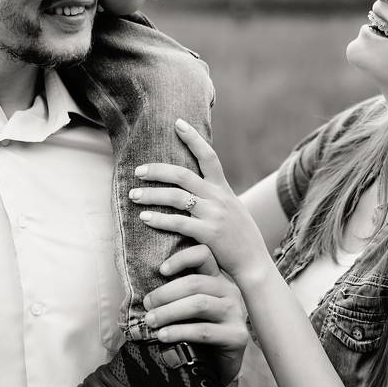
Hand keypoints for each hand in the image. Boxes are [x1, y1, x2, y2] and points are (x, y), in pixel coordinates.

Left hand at [132, 120, 272, 287]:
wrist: (254, 263)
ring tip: (133, 196)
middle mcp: (219, 197)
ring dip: (151, 195)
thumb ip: (215, 197)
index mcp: (223, 189)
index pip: (209, 156)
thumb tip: (195, 186)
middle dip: (157, 171)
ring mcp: (214, 215)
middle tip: (137, 171)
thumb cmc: (239, 237)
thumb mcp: (232, 209)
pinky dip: (159, 219)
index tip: (178, 123)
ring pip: (176, 197)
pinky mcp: (209, 233)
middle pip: (183, 175)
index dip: (194, 138)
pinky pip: (179, 223)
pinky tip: (145, 218)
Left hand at [142, 243, 248, 386]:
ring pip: (199, 304)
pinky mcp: (237, 336)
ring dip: (169, 312)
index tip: (161, 270)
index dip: (182, 258)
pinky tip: (163, 336)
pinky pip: (203, 331)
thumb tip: (146, 295)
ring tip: (151, 321)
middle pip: (196, 283)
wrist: (221, 366)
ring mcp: (236, 313)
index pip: (204, 255)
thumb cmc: (199, 333)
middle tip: (147, 305)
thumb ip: (177, 296)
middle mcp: (230, 292)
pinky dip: (179, 332)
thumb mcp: (189, 309)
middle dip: (166, 293)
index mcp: (217, 279)